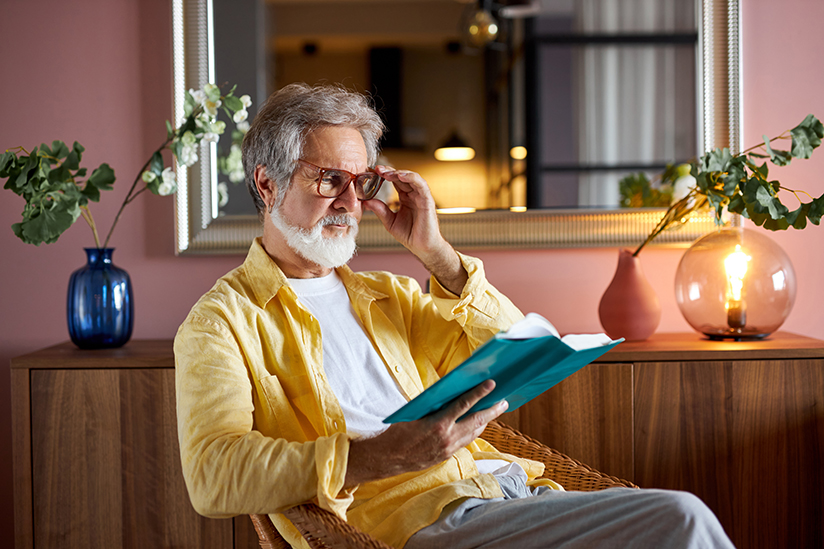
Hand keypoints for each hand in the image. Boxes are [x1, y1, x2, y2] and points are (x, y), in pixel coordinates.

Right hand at [344, 380, 507, 487]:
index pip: (464, 405)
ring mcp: (448, 449)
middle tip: (503, 401)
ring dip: (485, 422)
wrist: (389, 456)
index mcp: (438, 424)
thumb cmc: (399, 430)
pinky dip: (473, 431)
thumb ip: (435, 406)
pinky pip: (465, 441)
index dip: (479, 394)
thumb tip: (452, 395)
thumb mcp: (416, 412)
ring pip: (473, 433)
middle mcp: (447, 438)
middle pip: (476, 421)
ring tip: (494, 411)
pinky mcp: (446, 456)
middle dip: (492, 411)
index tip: (491, 384)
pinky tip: (477, 425)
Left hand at [363, 167, 466, 292]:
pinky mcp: (427, 201)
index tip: (373, 172)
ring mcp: (421, 196)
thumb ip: (380, 210)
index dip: (385, 175)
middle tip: (377, 169)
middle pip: (402, 177)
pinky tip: (401, 176)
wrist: (422, 248)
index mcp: (405, 198)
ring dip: (399, 172)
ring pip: (412, 178)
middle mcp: (414, 195)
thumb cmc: (410, 235)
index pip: (395, 181)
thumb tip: (365, 201)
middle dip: (389, 171)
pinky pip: (421, 185)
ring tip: (387, 172)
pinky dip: (411, 178)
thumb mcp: (389, 221)